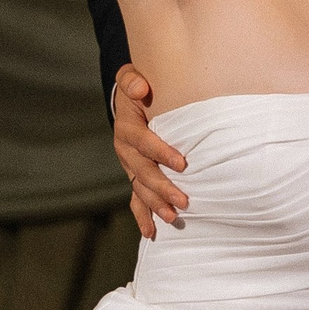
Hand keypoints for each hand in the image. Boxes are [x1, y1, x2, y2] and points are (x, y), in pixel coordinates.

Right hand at [113, 65, 187, 240]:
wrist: (127, 101)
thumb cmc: (137, 87)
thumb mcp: (131, 77)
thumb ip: (133, 80)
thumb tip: (141, 87)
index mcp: (127, 127)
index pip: (144, 141)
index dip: (161, 152)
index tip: (182, 163)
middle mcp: (125, 150)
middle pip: (143, 172)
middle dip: (162, 187)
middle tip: (183, 200)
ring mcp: (129, 165)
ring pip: (141, 188)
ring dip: (155, 204)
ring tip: (172, 217)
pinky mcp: (134, 175)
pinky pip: (136, 198)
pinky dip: (142, 215)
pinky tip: (151, 232)